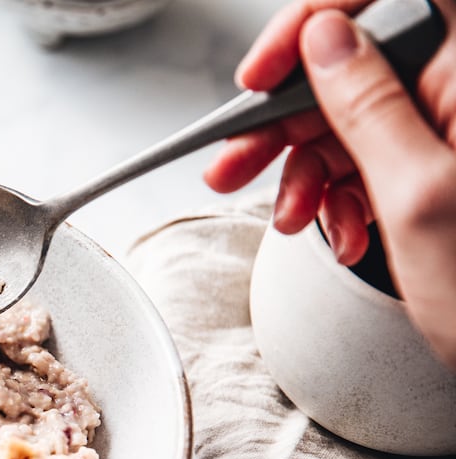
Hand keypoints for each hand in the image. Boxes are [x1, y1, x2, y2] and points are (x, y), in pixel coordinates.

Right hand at [204, 0, 455, 368]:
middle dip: (287, 115)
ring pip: (352, 116)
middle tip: (234, 157)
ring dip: (303, 166)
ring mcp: (453, 129)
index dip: (316, 17)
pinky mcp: (442, 165)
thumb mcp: (419, 196)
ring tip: (283, 213)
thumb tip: (324, 40)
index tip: (268, 66)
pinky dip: (338, 192)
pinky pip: (370, 157)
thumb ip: (368, 105)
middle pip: (356, 60)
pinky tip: (335, 227)